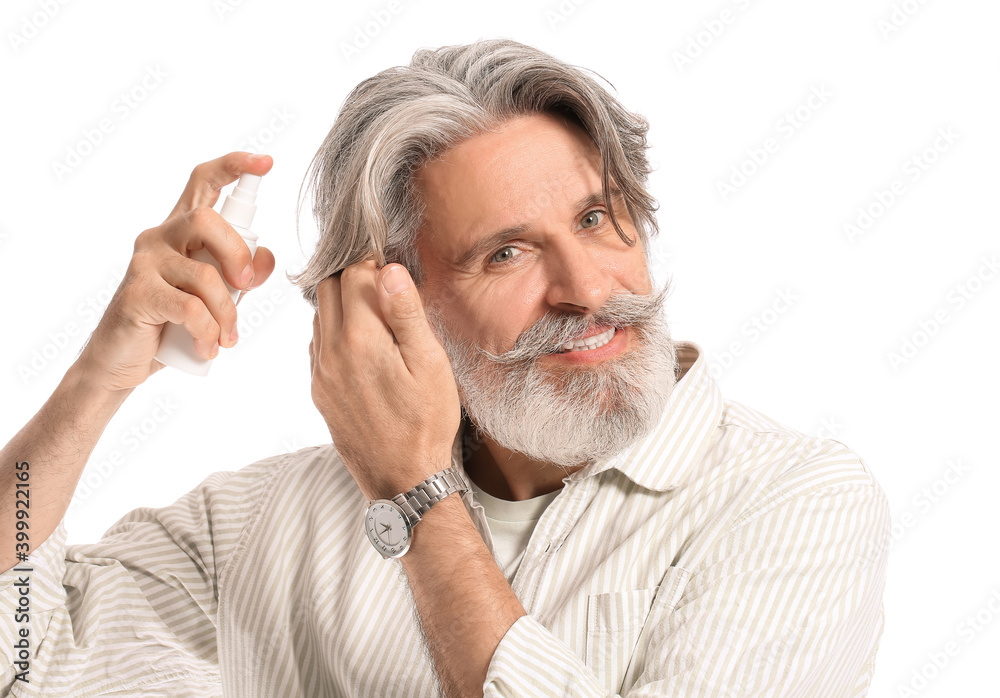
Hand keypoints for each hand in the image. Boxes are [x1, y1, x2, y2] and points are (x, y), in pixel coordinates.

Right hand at [75, 152, 276, 391]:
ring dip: (227, 314)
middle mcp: (159, 237)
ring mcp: (144, 263)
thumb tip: (265, 259)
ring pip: (205, 276)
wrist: (123, 361)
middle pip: (208, 220)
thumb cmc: (172, 324)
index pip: (204, 181)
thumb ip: (242, 274)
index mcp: (181, 230)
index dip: (235, 166)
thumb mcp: (216, 297)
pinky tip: (207, 348)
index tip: (266, 162)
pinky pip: (190, 308)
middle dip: (238, 255)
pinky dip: (208, 332)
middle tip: (246, 289)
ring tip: (226, 339)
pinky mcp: (137, 293)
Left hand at [309, 259, 460, 499]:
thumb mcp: (429, 364)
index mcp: (360, 339)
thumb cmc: (425, 422)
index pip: (354, 274)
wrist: (402, 478)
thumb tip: (389, 269)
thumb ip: (406, 313)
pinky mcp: (319, 390)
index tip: (394, 272)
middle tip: (385, 291)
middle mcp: (330, 352)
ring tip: (378, 318)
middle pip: (328, 287)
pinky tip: (365, 345)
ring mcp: (320, 372)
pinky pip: (319, 343)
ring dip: (343, 304)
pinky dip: (336, 331)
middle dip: (354, 278)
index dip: (375, 264)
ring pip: (319, 314)